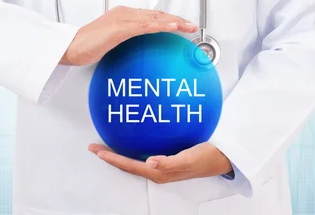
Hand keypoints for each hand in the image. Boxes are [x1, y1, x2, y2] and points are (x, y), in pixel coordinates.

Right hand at [60, 6, 197, 65]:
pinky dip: (161, 26)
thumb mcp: (112, 41)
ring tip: (189, 26)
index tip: (182, 26)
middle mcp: (125, 13)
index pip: (152, 15)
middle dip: (177, 19)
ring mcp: (123, 19)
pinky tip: (172, 28)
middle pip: (158, 14)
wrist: (70, 46)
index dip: (169, 19)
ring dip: (175, 22)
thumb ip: (126, 39)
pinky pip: (145, 26)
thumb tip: (139, 49)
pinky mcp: (119, 28)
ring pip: (155, 18)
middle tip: (192, 26)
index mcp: (124, 14)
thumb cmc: (87, 45)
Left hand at [88, 142, 232, 183]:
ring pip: (133, 161)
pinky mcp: (166, 159)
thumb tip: (149, 162)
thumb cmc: (205, 158)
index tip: (97, 151)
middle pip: (127, 165)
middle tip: (94, 147)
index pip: (129, 166)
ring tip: (105, 146)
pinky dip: (131, 150)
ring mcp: (161, 166)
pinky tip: (129, 141)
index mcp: (160, 172)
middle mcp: (158, 170)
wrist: (221, 157)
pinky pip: (143, 156)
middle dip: (109, 157)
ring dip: (118, 155)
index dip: (112, 159)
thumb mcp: (188, 159)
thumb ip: (169, 162)